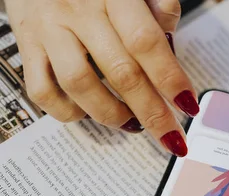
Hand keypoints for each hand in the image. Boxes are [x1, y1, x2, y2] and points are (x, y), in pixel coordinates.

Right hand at [6, 0, 196, 156]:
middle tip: (170, 136)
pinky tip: (89, 112)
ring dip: (112, 114)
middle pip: (121, 72)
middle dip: (152, 112)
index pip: (146, 42)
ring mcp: (49, 28)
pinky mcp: (26, 45)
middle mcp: (79, 10)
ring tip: (132, 124)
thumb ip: (158, 7)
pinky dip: (68, 111)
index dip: (170, 79)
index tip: (188, 105)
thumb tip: (171, 43)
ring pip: (80, 85)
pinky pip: (43, 90)